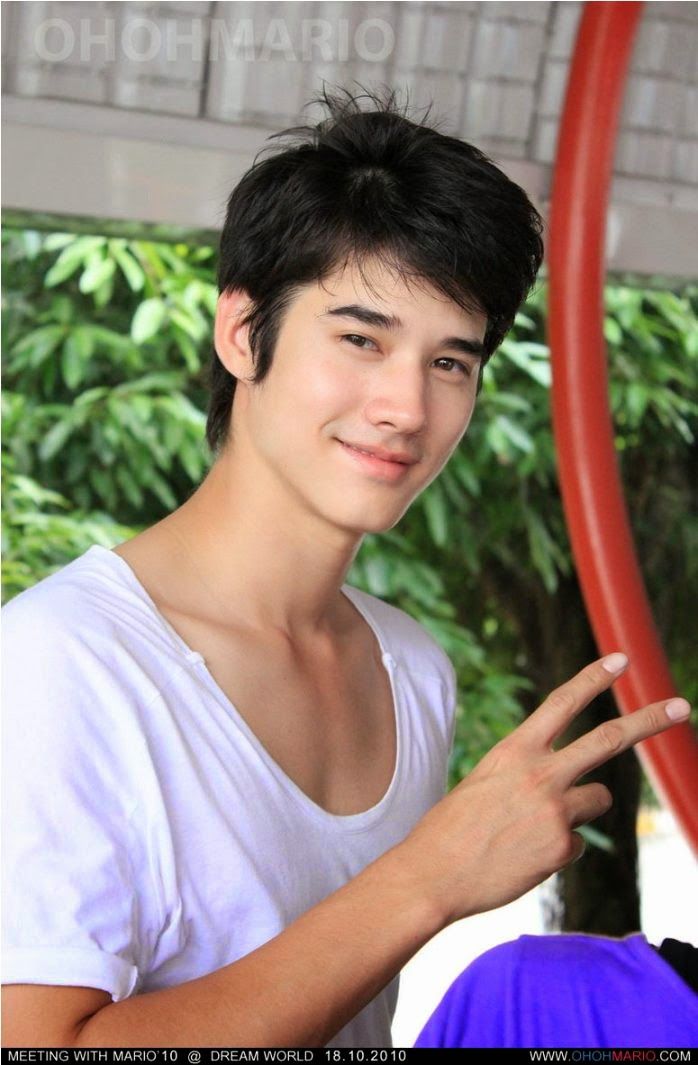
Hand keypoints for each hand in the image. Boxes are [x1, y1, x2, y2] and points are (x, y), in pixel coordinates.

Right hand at [399, 653, 689, 926]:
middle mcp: (540, 772)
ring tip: (534, 828)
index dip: (593, 678)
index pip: (562, 703)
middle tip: (681, 706)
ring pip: (600, 799)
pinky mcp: (561, 846)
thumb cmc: (452, 829)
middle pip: (609, 738)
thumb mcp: (485, 781)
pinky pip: (577, 843)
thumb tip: (564, 787)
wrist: (432, 874)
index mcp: (515, 750)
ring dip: (580, 809)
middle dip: (650, 720)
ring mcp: (554, 809)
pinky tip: (523, 858)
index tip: (621, 660)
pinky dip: (557, 851)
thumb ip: (526, 773)